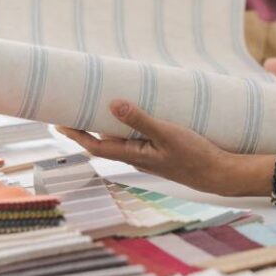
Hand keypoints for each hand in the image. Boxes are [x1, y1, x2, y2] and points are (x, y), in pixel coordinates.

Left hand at [56, 100, 256, 196]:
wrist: (217, 173)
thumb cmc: (194, 156)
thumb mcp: (167, 134)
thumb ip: (140, 120)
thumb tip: (113, 104)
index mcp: (133, 155)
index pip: (94, 146)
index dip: (75, 134)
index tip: (57, 121)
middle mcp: (136, 156)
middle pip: (103, 140)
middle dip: (86, 125)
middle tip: (72, 105)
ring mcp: (148, 154)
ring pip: (120, 137)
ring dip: (106, 123)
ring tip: (97, 102)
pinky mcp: (159, 149)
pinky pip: (136, 135)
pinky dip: (127, 123)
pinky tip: (132, 111)